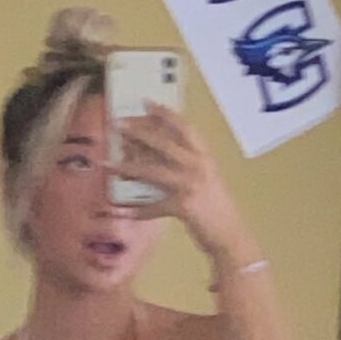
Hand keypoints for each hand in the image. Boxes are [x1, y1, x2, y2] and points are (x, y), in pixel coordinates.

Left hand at [111, 103, 251, 257]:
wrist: (231, 236)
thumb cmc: (217, 209)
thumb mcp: (205, 181)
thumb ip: (186, 167)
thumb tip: (152, 157)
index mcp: (205, 157)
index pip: (184, 127)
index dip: (165, 114)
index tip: (146, 103)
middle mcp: (199, 166)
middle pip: (164, 143)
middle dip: (139, 132)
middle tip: (119, 124)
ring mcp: (192, 185)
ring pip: (154, 171)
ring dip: (129, 167)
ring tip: (109, 164)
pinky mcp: (185, 206)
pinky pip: (155, 206)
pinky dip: (140, 210)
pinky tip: (125, 211)